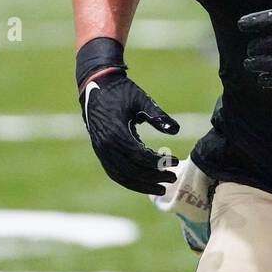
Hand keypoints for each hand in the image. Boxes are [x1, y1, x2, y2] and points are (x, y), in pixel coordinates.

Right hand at [79, 70, 179, 194]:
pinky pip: (114, 172)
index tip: (176, 162)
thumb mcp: (141, 99)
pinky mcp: (100, 151)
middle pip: (131, 170)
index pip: (139, 156)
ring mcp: (100, 150)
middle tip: (173, 178)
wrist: (96, 83)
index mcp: (115, 132)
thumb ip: (158, 115)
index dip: (159, 162)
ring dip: (141, 184)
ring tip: (161, 188)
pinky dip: (129, 180)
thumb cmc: (121, 91)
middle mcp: (105, 145)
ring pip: (121, 176)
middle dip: (153, 178)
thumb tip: (175, 130)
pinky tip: (145, 181)